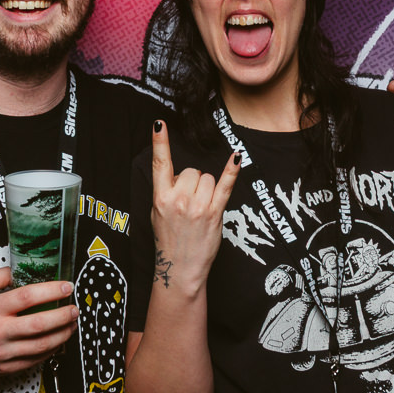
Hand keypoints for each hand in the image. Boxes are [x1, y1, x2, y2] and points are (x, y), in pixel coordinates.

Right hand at [0, 266, 76, 381]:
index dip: (51, 291)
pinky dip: (50, 350)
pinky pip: (35, 360)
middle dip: (64, 315)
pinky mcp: (5, 369)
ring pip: (42, 346)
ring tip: (71, 324)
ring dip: (63, 334)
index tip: (66, 286)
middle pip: (40, 324)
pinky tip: (57, 340)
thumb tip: (23, 269)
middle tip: (74, 308)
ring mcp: (2, 354)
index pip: (27, 297)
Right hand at [150, 120, 239, 292]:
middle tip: (189, 204)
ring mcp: (198, 206)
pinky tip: (236, 157)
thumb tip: (179, 175)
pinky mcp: (215, 213)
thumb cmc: (168, 241)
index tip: (159, 123)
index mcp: (160, 198)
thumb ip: (165, 192)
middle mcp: (179, 199)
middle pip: (191, 170)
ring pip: (206, 177)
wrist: (179, 269)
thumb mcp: (157, 214)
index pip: (160, 164)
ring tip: (199, 208)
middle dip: (192, 182)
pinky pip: (225, 185)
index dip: (159, 142)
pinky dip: (232, 171)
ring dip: (206, 188)